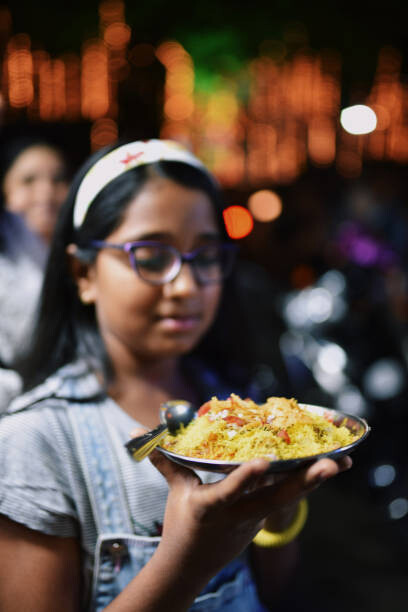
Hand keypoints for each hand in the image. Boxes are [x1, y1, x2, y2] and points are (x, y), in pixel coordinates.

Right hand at [148, 447, 351, 580]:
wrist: (191, 565)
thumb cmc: (182, 522)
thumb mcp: (175, 491)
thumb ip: (163, 458)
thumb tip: (134, 431)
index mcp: (211, 507)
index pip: (228, 493)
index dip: (245, 479)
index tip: (264, 463)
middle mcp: (237, 515)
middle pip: (274, 498)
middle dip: (304, 482)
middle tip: (331, 464)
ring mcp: (254, 520)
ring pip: (287, 498)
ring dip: (313, 482)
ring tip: (341, 463)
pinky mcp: (263, 520)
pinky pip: (285, 497)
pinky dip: (305, 483)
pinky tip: (327, 466)